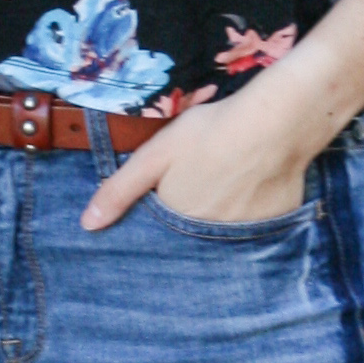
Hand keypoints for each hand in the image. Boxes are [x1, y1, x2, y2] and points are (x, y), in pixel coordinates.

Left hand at [82, 85, 318, 232]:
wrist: (276, 123)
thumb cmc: (211, 133)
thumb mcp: (156, 154)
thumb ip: (120, 190)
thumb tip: (87, 225)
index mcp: (179, 223)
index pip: (164, 233)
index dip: (166, 209)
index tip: (174, 189)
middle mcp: (212, 240)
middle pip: (195, 231)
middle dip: (194, 212)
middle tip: (206, 178)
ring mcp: (247, 235)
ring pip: (226, 228)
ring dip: (223, 212)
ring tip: (231, 178)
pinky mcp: (276, 224)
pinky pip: (258, 223)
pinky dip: (254, 208)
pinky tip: (256, 181)